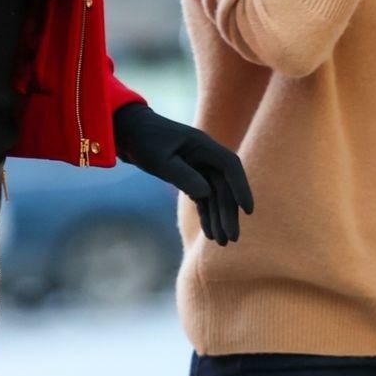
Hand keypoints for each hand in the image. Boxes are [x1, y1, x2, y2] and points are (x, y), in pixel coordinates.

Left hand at [113, 103, 253, 244]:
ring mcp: (199, 167)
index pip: (231, 167)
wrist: (128, 132)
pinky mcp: (190, 176)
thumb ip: (182, 175)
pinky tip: (210, 234)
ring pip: (215, 196)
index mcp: (203, 146)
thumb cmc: (143, 141)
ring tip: (222, 243)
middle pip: (224, 187)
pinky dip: (206, 215)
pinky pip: (203, 198)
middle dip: (228, 213)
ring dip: (219, 218)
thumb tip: (206, 194)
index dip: (241, 188)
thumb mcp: (159, 160)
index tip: (248, 210)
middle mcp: (205, 156)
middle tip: (232, 239)